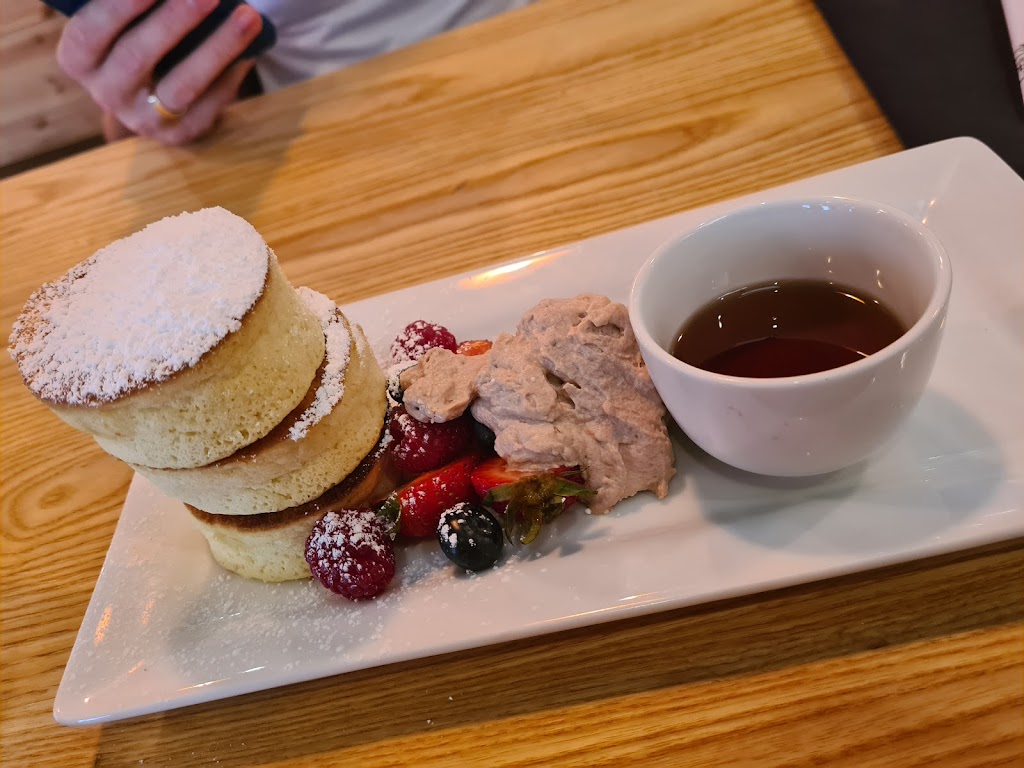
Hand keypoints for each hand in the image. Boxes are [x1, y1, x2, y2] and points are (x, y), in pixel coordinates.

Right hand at [57, 0, 261, 144]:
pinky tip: (252, 48)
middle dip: (175, 20)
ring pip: (181, 86)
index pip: (90, 31)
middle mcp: (106, 93)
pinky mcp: (180, 135)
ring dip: (217, 48)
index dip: (119, 7)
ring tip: (247, 17)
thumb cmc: (136, 41)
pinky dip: (233, 73)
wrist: (150, 99)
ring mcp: (144, 120)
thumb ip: (138, 9)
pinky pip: (211, 104)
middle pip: (137, 56)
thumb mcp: (122, 26)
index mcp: (79, 59)